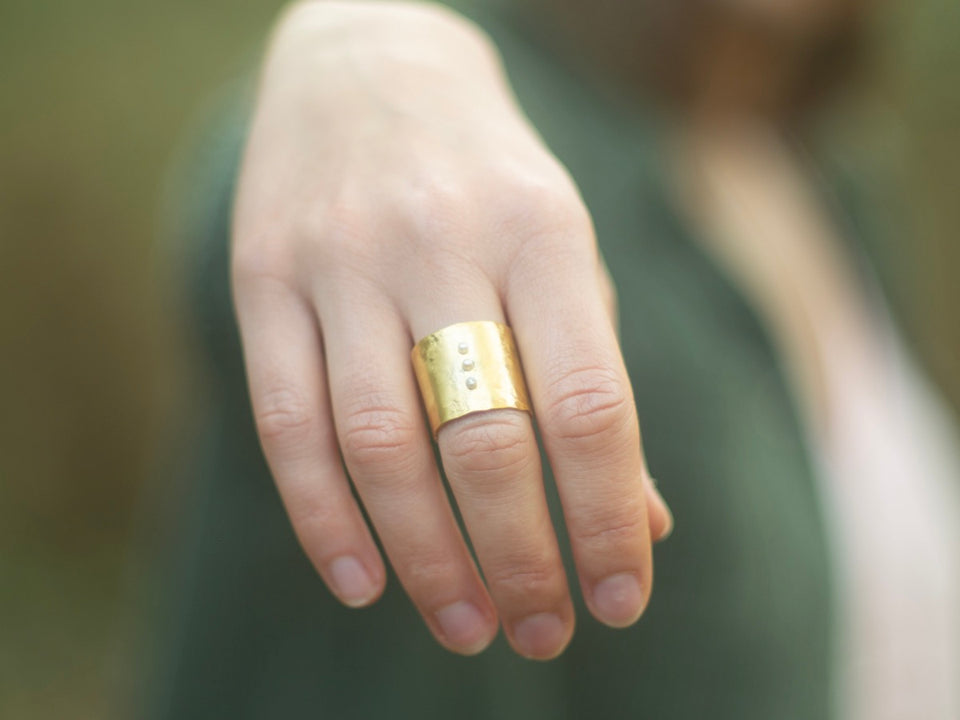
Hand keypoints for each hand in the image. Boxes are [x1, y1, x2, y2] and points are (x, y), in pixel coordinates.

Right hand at [231, 0, 671, 659]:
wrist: (369, 64)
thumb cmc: (492, 179)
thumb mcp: (568, 254)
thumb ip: (597, 379)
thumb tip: (644, 519)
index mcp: (540, 229)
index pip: (586, 402)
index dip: (606, 516)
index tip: (620, 600)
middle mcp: (438, 242)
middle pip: (481, 438)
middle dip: (519, 558)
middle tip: (541, 634)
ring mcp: (339, 259)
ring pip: (378, 444)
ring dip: (425, 558)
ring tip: (466, 627)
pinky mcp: (262, 278)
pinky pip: (285, 420)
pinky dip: (322, 517)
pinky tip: (363, 582)